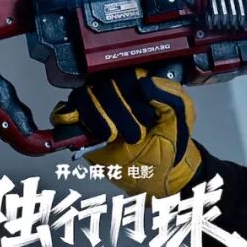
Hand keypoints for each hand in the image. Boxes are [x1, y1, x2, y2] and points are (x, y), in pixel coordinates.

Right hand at [50, 68, 201, 197]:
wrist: (157, 172)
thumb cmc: (171, 141)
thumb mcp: (182, 116)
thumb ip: (170, 96)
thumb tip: (145, 84)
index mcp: (141, 81)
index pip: (128, 74)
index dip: (134, 95)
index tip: (148, 117)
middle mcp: (117, 90)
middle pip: (105, 85)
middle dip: (120, 112)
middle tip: (135, 134)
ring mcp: (97, 106)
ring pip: (84, 96)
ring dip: (99, 118)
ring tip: (114, 136)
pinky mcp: (81, 124)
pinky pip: (64, 112)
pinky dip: (68, 117)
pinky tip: (83, 128)